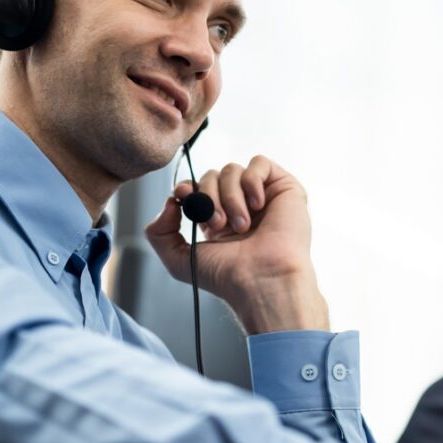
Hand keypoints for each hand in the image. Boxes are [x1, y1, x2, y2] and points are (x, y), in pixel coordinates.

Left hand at [145, 155, 328, 333]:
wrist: (261, 279)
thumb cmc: (227, 276)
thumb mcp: (178, 260)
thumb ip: (158, 232)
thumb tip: (170, 201)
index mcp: (218, 220)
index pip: (196, 188)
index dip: (187, 187)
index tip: (182, 195)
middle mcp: (240, 206)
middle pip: (211, 175)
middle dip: (208, 196)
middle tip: (217, 223)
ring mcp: (263, 196)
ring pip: (232, 169)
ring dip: (230, 196)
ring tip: (241, 225)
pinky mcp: (284, 188)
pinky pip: (260, 163)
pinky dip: (252, 180)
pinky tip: (257, 205)